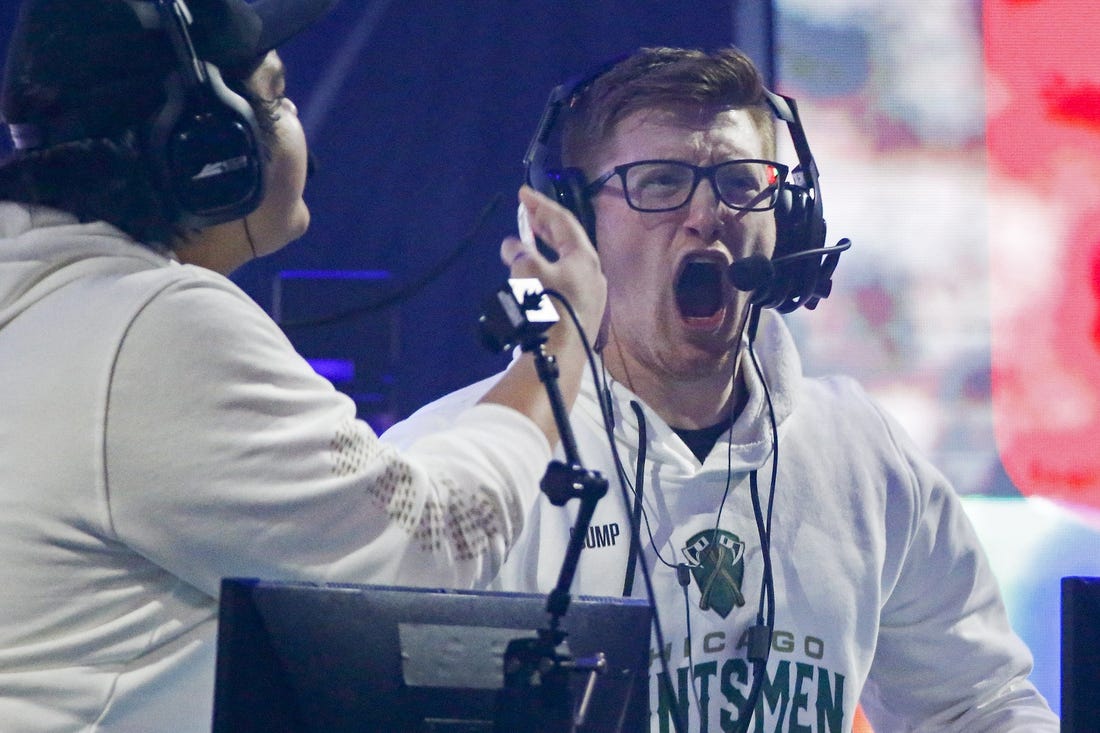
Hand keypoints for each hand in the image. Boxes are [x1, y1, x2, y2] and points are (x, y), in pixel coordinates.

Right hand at [500, 186, 605, 343]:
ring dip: (545, 247)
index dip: (540, 204)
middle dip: (544, 224)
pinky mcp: (583, 311)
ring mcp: (591, 293)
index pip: (562, 221)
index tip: (522, 194)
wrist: (560, 356)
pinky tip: (536, 273)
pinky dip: (548, 267)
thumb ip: (519, 253)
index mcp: (584, 257)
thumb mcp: (527, 273)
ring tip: (527, 239)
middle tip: (526, 211)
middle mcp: (593, 272)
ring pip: (566, 260)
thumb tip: (512, 246)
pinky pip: (565, 278)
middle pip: (567, 240)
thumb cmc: (547, 308)